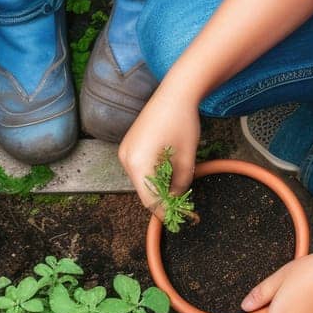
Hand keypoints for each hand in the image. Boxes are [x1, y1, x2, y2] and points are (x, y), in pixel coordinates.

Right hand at [118, 88, 201, 212]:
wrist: (175, 93)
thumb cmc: (182, 123)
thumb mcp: (187, 159)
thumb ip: (181, 185)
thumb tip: (175, 199)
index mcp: (139, 165)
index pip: (150, 200)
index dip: (164, 211)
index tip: (178, 218)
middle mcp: (126, 160)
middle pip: (143, 191)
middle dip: (161, 197)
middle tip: (181, 201)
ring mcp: (124, 151)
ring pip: (141, 180)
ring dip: (157, 184)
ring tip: (176, 179)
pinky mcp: (127, 145)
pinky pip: (138, 168)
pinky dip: (152, 172)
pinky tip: (167, 165)